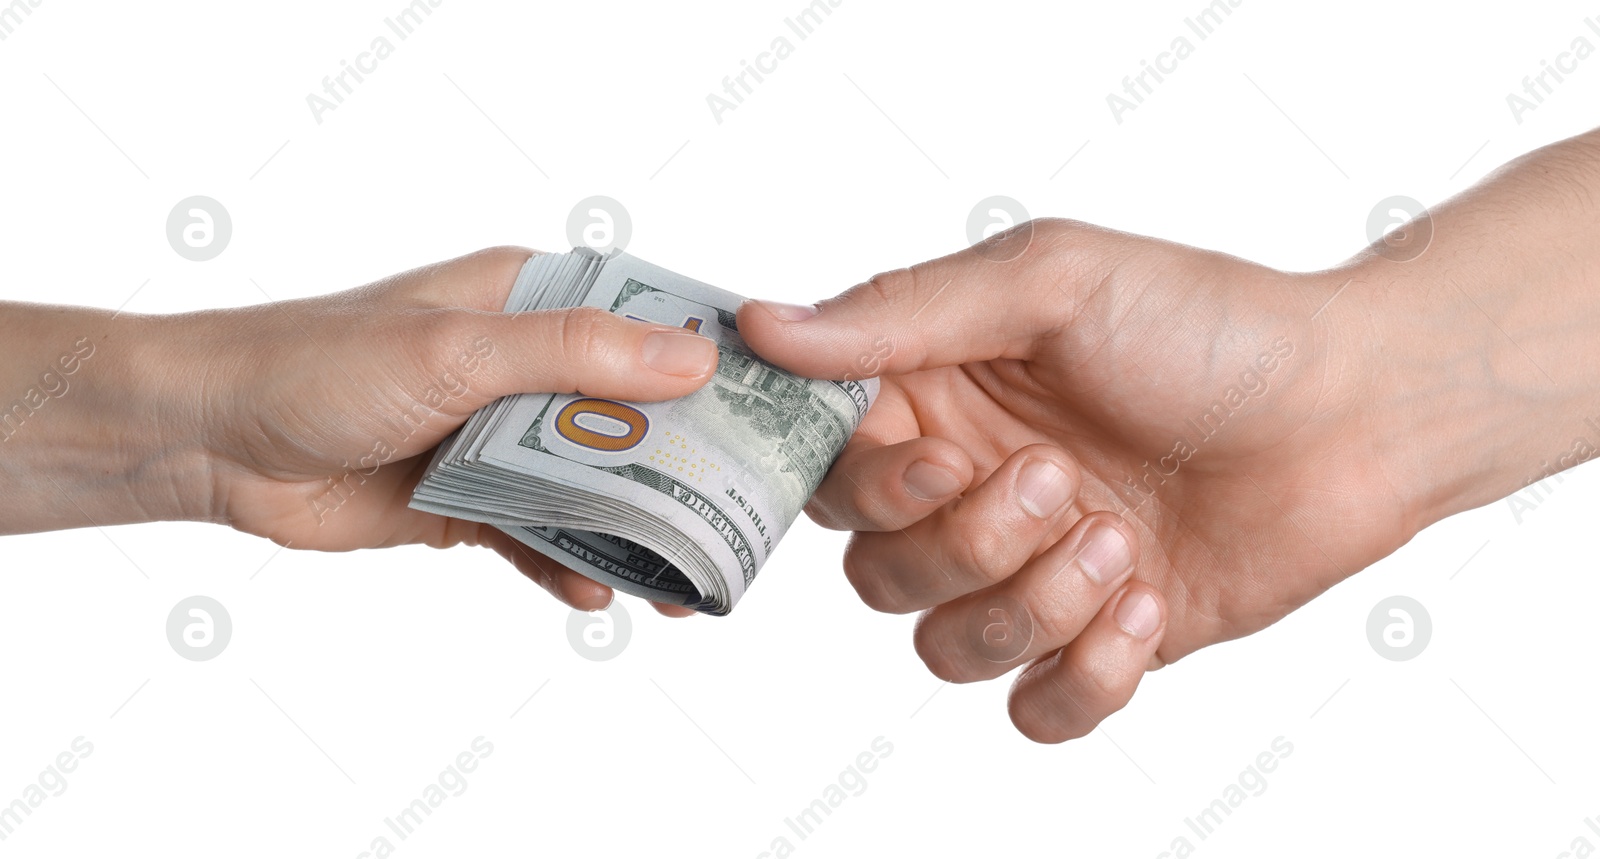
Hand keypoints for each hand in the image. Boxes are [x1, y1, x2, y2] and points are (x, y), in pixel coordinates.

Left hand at [128, 248, 715, 612]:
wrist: (211, 441)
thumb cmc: (318, 364)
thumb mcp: (455, 349)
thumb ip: (573, 356)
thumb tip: (693, 357)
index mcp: (527, 299)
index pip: (643, 320)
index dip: (709, 358)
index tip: (773, 405)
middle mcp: (522, 365)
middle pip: (631, 413)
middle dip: (682, 464)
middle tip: (739, 510)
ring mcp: (498, 437)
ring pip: (592, 483)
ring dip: (633, 527)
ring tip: (681, 576)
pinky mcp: (469, 500)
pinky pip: (539, 534)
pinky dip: (569, 562)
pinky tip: (596, 592)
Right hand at [739, 127, 1599, 743]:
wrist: (1359, 408)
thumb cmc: (1212, 325)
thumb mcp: (1053, 281)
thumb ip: (904, 312)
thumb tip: (764, 326)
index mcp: (939, 397)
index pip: (826, 471)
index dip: (864, 487)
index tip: (940, 458)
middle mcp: (970, 490)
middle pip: (876, 572)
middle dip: (964, 544)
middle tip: (1058, 482)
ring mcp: (1034, 572)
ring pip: (942, 647)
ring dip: (1029, 605)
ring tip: (1119, 542)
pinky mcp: (1101, 640)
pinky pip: (1032, 710)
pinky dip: (1081, 676)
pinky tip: (1146, 608)